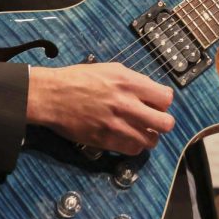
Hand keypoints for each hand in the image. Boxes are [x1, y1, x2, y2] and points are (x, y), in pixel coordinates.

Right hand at [26, 62, 174, 155]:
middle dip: (163, 122)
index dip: (163, 102)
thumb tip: (150, 92)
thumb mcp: (109, 69)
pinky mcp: (106, 140)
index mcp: (128, 82)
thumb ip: (133, 80)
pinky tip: (127, 138)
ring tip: (140, 131)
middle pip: (165, 123)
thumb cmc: (77, 79)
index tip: (156, 103)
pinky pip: (133, 150)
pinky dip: (133, 145)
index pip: (166, 98)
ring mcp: (116, 125)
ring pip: (151, 141)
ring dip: (148, 136)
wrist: (51, 95)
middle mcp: (126, 104)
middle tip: (154, 121)